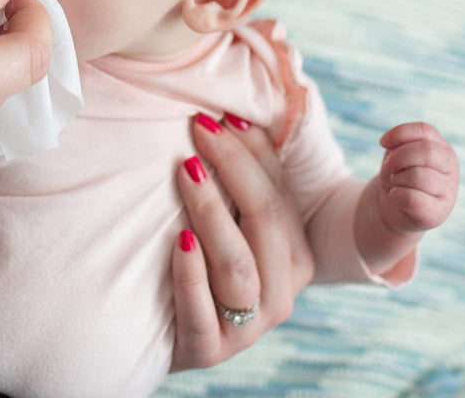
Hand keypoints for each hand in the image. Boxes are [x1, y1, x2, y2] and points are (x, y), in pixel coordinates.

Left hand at [171, 113, 313, 370]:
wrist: (168, 330)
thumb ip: (240, 182)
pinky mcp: (208, 349)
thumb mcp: (230, 222)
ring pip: (238, 264)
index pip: (279, 193)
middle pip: (265, 219)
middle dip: (233, 166)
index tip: (221, 114)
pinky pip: (202, 312)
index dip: (253, 150)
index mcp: (295, 255)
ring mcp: (247, 326)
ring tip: (186, 171)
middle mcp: (281, 292)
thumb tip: (230, 114)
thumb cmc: (203, 259)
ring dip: (211, 212)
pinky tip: (177, 239)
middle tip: (198, 129)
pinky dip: (191, 273)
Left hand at [377, 122, 458, 233]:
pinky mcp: (438, 213)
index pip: (424, 131)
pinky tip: (396, 196)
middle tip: (388, 166)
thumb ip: (400, 143)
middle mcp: (451, 168)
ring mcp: (448, 191)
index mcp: (442, 149)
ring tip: (397, 183)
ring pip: (418, 176)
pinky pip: (413, 199)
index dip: (399, 133)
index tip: (382, 143)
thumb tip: (389, 143)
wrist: (393, 206)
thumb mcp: (397, 153)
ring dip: (397, 178)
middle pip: (426, 151)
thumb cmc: (398, 174)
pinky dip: (396, 195)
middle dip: (399, 157)